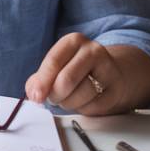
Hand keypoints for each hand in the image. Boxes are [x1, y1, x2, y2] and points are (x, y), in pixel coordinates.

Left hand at [24, 33, 149, 114]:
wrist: (111, 74)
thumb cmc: (77, 70)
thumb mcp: (57, 67)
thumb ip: (39, 79)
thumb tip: (33, 92)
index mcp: (73, 41)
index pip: (53, 61)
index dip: (42, 82)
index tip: (36, 96)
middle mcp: (92, 50)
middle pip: (66, 80)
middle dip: (55, 95)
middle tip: (54, 98)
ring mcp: (108, 68)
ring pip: (81, 95)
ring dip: (69, 103)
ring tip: (69, 98)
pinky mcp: (116, 88)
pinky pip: (94, 106)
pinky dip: (84, 109)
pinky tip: (85, 102)